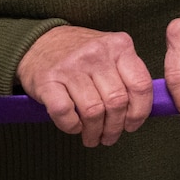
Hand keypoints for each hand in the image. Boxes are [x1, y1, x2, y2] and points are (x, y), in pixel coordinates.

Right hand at [16, 25, 152, 146]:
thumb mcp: (110, 53)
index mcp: (120, 46)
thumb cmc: (81, 54)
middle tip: (109, 138)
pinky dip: (71, 126)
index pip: (141, 85)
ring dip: (94, 131)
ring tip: (92, 138)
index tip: (132, 126)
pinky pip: (65, 112)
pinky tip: (74, 127)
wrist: (39, 42)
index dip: (139, 112)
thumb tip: (140, 112)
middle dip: (115, 127)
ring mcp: (71, 66)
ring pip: (93, 111)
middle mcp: (97, 53)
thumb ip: (127, 74)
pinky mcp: (46, 80)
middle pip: (117, 102)